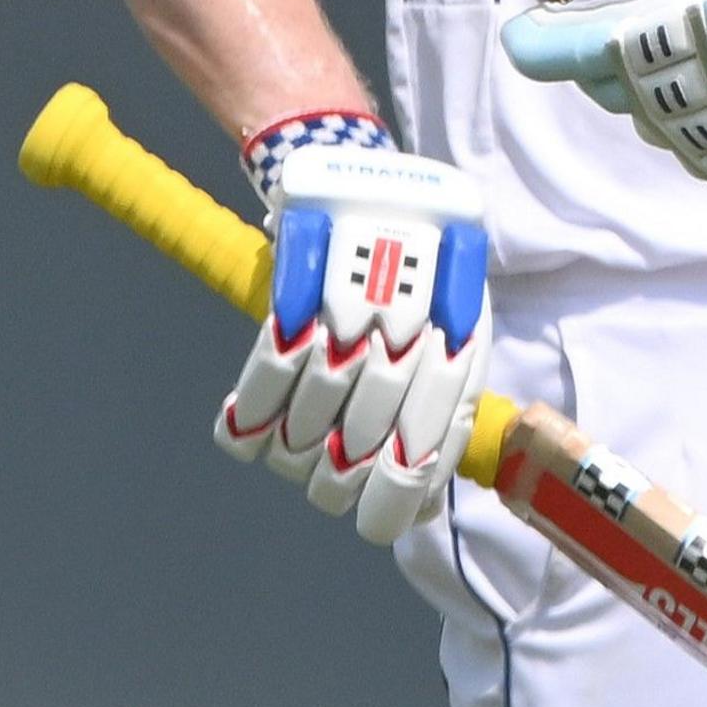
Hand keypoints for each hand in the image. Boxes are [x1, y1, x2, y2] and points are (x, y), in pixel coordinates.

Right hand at [215, 146, 490, 542]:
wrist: (371, 183)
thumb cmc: (420, 270)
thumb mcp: (456, 325)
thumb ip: (446, 408)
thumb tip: (426, 506)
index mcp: (458, 341)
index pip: (424, 449)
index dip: (395, 500)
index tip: (374, 523)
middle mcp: (405, 332)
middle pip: (358, 452)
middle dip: (339, 482)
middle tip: (331, 479)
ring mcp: (346, 314)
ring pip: (306, 430)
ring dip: (295, 450)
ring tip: (299, 440)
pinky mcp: (293, 296)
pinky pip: (259, 388)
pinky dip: (250, 419)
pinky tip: (249, 422)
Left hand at [497, 0, 706, 186]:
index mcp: (650, 28)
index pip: (557, 53)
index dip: (536, 42)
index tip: (531, 30)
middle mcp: (670, 86)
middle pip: (607, 88)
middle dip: (608, 58)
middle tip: (636, 26)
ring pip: (655, 123)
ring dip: (658, 93)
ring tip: (697, 57)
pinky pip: (703, 150)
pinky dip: (704, 123)